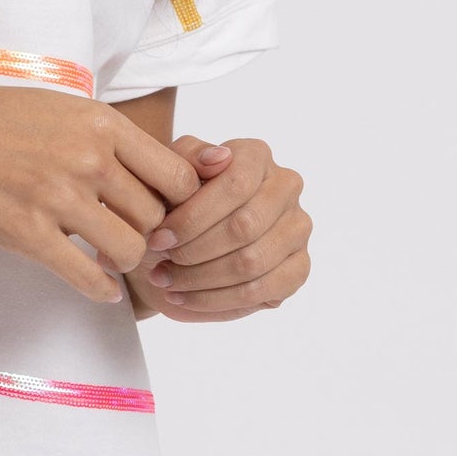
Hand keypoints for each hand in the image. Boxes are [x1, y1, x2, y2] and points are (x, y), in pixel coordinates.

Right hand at [0, 79, 202, 303]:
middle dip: (150, 232)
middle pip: (157, 216)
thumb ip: (103, 134)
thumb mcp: (57, 105)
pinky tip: (99, 286)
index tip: (164, 208)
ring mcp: (58, 197)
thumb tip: (148, 167)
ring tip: (109, 256)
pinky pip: (88, 278)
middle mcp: (87, 158)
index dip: (179, 200)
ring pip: (130, 250)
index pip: (176, 174)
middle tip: (133, 236)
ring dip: (125, 260)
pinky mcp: (28, 234)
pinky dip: (101, 289)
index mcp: (99, 122)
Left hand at [131, 135, 311, 321]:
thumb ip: (188, 158)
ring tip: (166, 281)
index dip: (192, 217)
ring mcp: (298, 228)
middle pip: (245, 227)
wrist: (181, 236)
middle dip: (194, 251)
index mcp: (257, 155)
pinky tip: (185, 297)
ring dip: (201, 279)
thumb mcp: (169, 172)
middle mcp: (286, 187)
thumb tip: (219, 159)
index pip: (235, 185)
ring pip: (252, 262)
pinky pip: (263, 291)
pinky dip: (218, 300)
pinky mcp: (299, 267)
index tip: (157, 238)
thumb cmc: (174, 199)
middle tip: (159, 264)